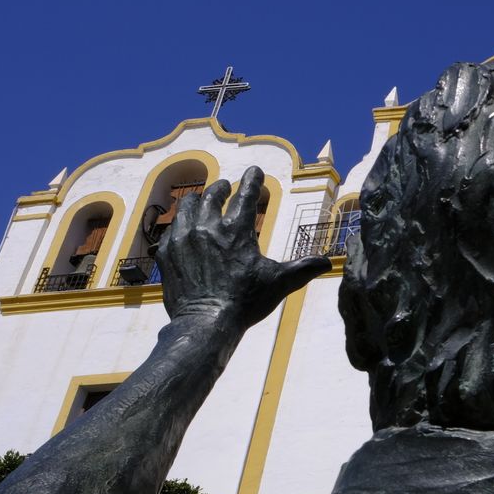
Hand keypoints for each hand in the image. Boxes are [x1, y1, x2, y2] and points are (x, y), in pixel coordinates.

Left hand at [158, 167, 329, 326]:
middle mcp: (208, 228)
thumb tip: (327, 263)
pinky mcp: (167, 254)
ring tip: (199, 199)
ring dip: (196, 200)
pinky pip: (170, 230)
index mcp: (237, 230)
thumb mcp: (280, 283)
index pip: (246, 195)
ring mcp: (183, 239)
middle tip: (225, 186)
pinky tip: (182, 229)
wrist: (206, 323)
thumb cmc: (245, 302)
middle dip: (222, 188)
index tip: (255, 170)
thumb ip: (304, 268)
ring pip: (186, 206)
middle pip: (212, 195)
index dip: (253, 180)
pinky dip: (178, 225)